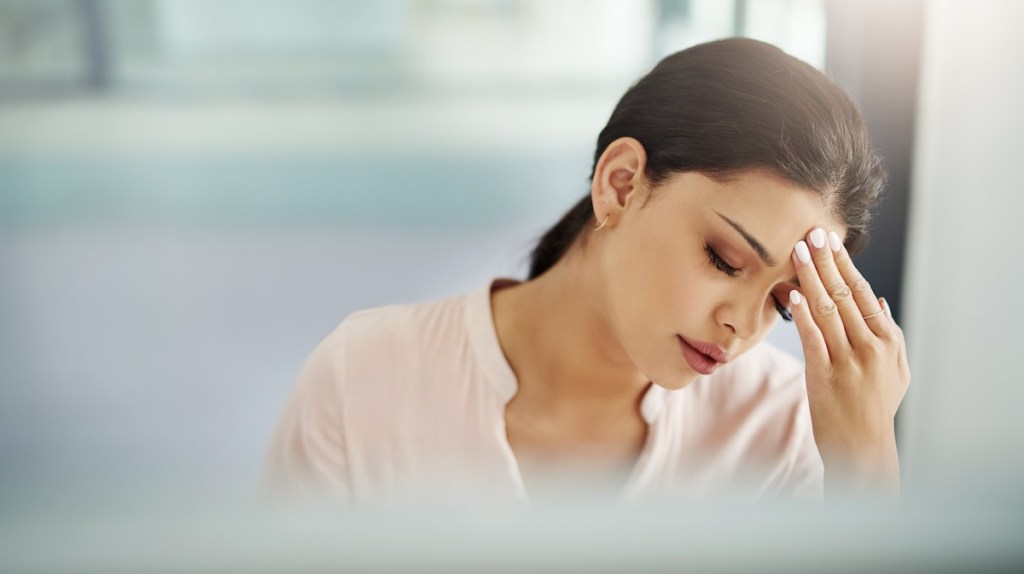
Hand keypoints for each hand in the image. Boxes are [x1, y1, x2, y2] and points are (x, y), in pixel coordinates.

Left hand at [788, 228, 911, 495]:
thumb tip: (879, 300)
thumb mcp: (895, 371)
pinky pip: (812, 338)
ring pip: (827, 309)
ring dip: (811, 278)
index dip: (845, 265)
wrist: (862, 447)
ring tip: (797, 252)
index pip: (863, 292)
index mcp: (887, 340)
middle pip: (845, 294)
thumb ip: (888, 334)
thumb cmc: (875, 408)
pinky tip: (792, 294)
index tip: (831, 241)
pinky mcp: (825, 375)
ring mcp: (848, 360)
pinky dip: (802, 314)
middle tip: (811, 233)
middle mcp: (870, 346)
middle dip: (826, 261)